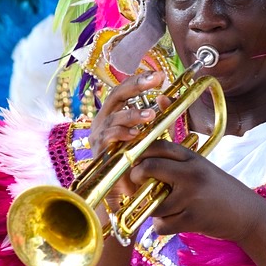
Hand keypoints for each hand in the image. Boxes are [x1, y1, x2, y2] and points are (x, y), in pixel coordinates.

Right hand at [87, 71, 169, 209]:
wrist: (126, 190)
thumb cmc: (138, 160)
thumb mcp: (154, 136)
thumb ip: (161, 118)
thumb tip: (166, 97)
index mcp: (115, 113)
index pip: (125, 90)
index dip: (139, 80)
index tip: (159, 76)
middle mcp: (104, 120)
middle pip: (116, 95)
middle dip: (135, 86)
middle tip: (154, 81)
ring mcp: (99, 135)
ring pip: (113, 116)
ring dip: (133, 114)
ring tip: (151, 115)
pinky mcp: (98, 151)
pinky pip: (109, 137)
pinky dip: (123, 134)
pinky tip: (136, 135)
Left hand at [129, 140, 265, 241]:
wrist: (247, 214)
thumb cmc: (220, 192)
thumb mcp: (202, 169)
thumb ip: (177, 163)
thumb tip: (143, 160)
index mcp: (193, 158)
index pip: (158, 146)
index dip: (140, 153)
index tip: (136, 163)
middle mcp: (191, 173)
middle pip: (148, 168)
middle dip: (136, 178)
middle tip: (138, 185)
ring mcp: (191, 196)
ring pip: (152, 204)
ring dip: (153, 210)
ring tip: (167, 209)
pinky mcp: (192, 219)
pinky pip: (161, 225)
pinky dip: (162, 226)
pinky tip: (174, 222)